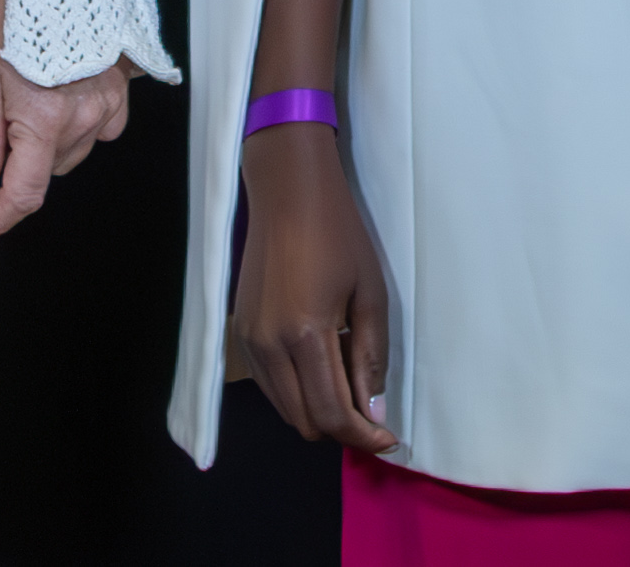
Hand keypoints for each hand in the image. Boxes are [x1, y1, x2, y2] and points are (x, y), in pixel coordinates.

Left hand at [0, 0, 132, 249]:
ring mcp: (108, 105)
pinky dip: (77, 126)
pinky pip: (100, 129)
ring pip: (70, 152)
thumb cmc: (18, 12)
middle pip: (45, 171)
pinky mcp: (122, 91)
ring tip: (30, 99)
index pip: (23, 193)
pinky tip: (64, 97)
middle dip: (16, 163)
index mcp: (45, 119)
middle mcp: (84, 118)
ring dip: (45, 144)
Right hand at [231, 123, 395, 452]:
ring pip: (285, 408)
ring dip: (319, 412)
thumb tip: (373, 412)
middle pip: (304, 421)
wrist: (287, 191)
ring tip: (349, 384)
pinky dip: (297, 392)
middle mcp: (269, 346)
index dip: (363, 437)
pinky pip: (270, 385)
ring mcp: (248, 341)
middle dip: (342, 428)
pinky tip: (321, 366)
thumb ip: (370, 357)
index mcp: (305, 334)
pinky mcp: (240, 333)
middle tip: (372, 413)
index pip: (332, 413)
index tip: (389, 439)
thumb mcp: (370, 293)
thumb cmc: (338, 234)